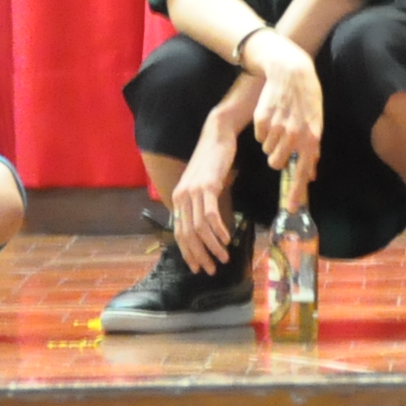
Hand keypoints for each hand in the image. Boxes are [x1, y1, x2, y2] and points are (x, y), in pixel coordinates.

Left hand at [169, 128, 243, 271]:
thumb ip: (200, 204)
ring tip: (223, 257)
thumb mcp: (203, 185)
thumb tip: (207, 227)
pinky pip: (211, 214)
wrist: (216, 135)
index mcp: (178, 198)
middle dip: (199, 255)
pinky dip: (219, 229)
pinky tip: (227, 239)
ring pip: (199, 228)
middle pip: (187, 234)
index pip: (179, 233)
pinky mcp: (207, 186)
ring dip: (212, 246)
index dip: (188, 252)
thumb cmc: (212, 161)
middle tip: (211, 269)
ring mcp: (193, 191)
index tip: (198, 267)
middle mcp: (181, 197)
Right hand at [246, 35, 324, 180]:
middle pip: (277, 163)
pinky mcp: (262, 119)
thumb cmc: (306, 98)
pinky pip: (258, 136)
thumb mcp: (316, 123)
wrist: (291, 71)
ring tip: (279, 123)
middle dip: (278, 157)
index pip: (302, 172)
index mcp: (310, 138)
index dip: (295, 193)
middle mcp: (294, 136)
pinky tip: (271, 115)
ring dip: (271, 142)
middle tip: (282, 143)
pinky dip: (263, 130)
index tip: (290, 208)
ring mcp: (277, 128)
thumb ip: (311, 150)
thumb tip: (311, 173)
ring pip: (267, 150)